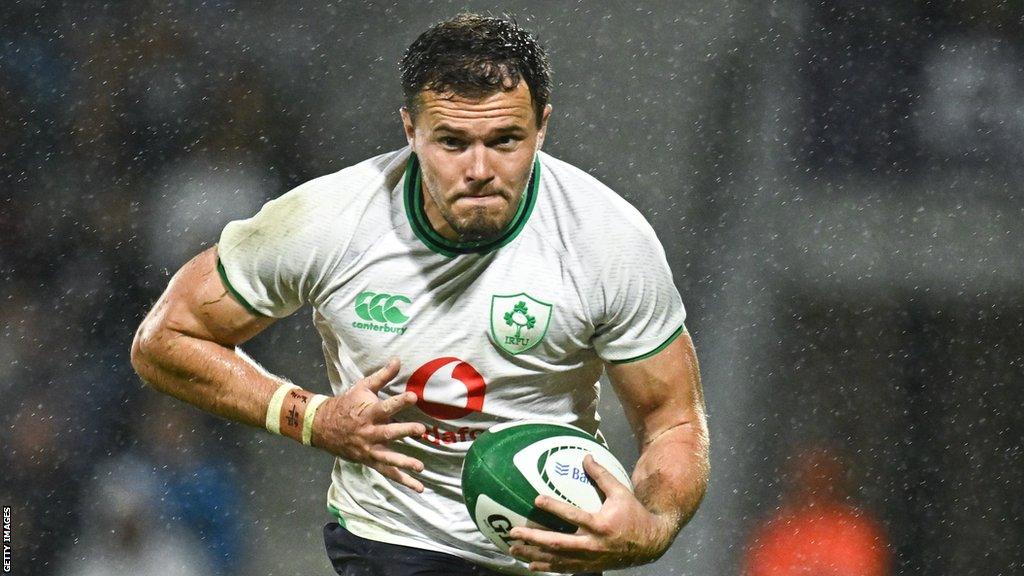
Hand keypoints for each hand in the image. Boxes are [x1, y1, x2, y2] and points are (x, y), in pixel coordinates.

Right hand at [311, 358, 426, 491]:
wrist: (321, 427)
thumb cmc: (346, 404)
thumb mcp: (361, 388)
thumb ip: (382, 376)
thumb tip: (398, 360)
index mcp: (368, 413)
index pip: (386, 406)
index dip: (399, 401)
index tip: (413, 396)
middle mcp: (369, 432)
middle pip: (388, 433)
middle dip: (404, 431)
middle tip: (421, 430)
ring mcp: (369, 449)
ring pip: (388, 458)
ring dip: (404, 462)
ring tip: (421, 467)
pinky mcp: (369, 460)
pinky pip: (388, 472)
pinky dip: (403, 480)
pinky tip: (419, 487)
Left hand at [507, 455, 675, 572]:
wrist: (650, 544)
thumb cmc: (633, 515)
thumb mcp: (621, 492)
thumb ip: (602, 476)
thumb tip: (586, 457)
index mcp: (601, 524)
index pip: (573, 515)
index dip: (554, 507)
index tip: (536, 499)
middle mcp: (592, 544)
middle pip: (557, 543)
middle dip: (533, 538)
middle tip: (513, 532)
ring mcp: (589, 558)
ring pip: (557, 559)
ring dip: (534, 554)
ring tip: (514, 549)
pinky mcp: (589, 566)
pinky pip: (564, 568)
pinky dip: (547, 567)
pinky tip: (531, 564)